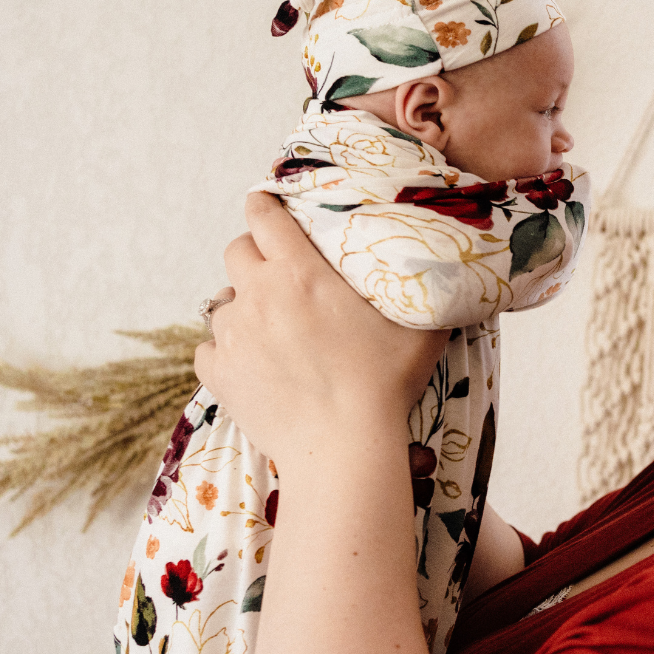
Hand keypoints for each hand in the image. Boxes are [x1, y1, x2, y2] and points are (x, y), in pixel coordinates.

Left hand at [194, 192, 449, 469]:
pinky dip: (226, 351)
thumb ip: (421, 290)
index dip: (265, 205)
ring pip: (223, 302)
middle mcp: (258, 294)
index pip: (264, 214)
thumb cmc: (385, 385)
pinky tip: (254, 363)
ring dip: (244, 307)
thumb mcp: (418, 328)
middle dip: (255, 254)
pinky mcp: (218, 373)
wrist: (343, 448)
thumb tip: (444, 267)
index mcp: (300, 270)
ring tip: (272, 329)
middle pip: (236, 250)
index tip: (269, 206)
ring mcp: (233, 335)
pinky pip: (209, 348)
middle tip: (280, 274)